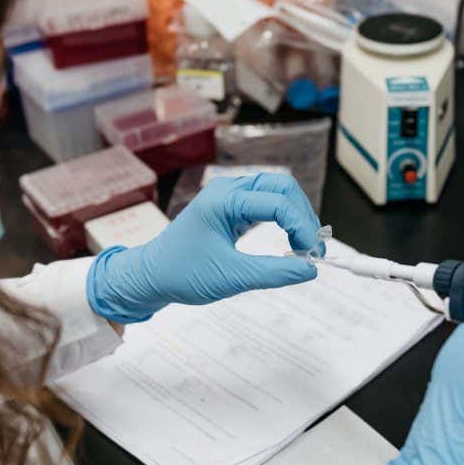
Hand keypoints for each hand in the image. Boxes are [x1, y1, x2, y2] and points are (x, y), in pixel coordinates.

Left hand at [87, 173, 323, 322]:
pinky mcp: (231, 207)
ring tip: (305, 246)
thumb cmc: (182, 274)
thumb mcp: (231, 278)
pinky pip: (266, 202)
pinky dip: (283, 218)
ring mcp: (229, 196)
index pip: (277, 202)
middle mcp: (227, 190)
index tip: (312, 255)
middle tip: (313, 248)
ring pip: (276, 192)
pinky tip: (290, 240)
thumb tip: (310, 270)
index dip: (301, 226)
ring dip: (295, 215)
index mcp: (223, 200)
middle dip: (303, 215)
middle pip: (282, 186)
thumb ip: (273, 273)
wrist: (150, 276)